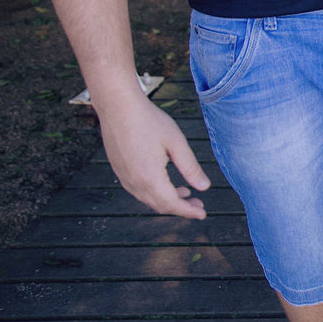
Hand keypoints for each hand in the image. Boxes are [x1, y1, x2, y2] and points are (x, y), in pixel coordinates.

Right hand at [99, 91, 210, 218]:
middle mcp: (134, 182)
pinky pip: (139, 190)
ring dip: (168, 200)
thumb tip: (204, 188)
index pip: (171, 204)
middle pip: (160, 205)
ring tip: (186, 193)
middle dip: (181, 208)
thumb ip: (190, 167)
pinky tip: (166, 184)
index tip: (203, 214)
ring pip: (148, 199)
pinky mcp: (119, 170)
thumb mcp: (176, 143)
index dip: (188, 211)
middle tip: (199, 205)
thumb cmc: (149, 121)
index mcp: (150, 177)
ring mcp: (124, 177)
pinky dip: (155, 193)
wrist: (118, 107)